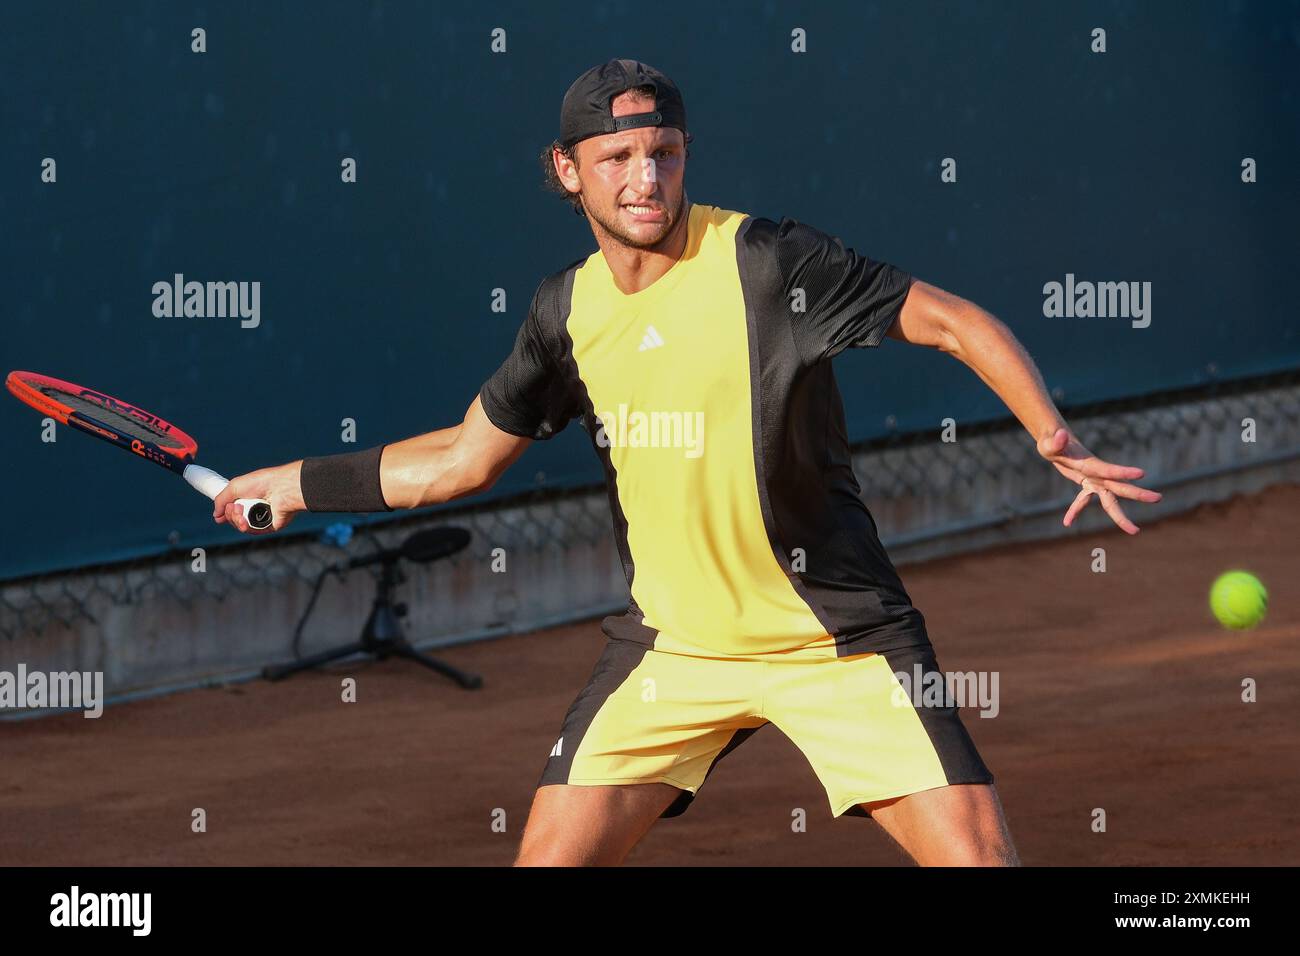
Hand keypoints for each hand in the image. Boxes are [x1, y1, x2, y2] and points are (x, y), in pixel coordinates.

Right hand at [212, 460, 304, 534]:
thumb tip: (216, 515)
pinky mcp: (270, 525)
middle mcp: (256, 506)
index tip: (219, 516)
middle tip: (235, 508)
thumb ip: (221, 500)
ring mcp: (263, 516)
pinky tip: (246, 522)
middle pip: (235, 519)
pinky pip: (254, 531)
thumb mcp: (234, 486)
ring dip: (237, 521)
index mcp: (249, 496)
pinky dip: (247, 527)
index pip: (234, 508)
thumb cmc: (261, 482)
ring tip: (240, 513)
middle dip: (231, 515)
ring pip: (243, 526)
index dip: (226, 513)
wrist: (281, 488)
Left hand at [1037, 427, 1161, 534]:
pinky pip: (1083, 500)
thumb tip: (1060, 434)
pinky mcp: (1086, 482)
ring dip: (1120, 516)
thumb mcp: (1049, 442)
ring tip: (1134, 531)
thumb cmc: (1051, 441)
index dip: (1123, 472)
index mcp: (1090, 464)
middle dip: (1138, 494)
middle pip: (1119, 487)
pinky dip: (1076, 510)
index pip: (1109, 469)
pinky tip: (1067, 522)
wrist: (1054, 440)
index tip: (1142, 473)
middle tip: (1159, 498)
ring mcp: (1093, 479)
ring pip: (1110, 499)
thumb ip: (1055, 441)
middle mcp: (1096, 473)